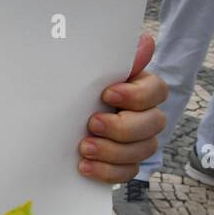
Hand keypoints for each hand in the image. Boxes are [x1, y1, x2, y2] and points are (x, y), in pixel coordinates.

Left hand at [77, 33, 167, 183]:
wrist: (56, 121)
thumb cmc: (79, 90)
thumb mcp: (92, 73)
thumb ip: (117, 60)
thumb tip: (145, 41)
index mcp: (141, 88)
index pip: (157, 91)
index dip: (136, 95)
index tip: (107, 94)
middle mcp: (146, 115)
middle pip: (154, 123)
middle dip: (122, 127)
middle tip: (92, 124)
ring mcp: (139, 141)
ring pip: (144, 150)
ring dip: (113, 151)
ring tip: (84, 147)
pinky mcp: (126, 163)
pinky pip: (129, 172)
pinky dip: (107, 171)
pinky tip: (85, 166)